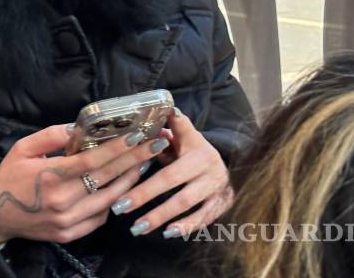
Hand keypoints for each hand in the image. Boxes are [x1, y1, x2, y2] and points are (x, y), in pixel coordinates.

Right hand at [0, 124, 163, 243]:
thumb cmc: (9, 176)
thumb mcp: (23, 148)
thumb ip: (51, 135)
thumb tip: (78, 127)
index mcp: (51, 175)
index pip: (93, 161)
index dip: (118, 149)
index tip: (138, 137)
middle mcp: (63, 200)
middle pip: (108, 179)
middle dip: (134, 161)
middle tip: (154, 147)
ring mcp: (68, 220)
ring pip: (110, 201)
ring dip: (129, 182)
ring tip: (142, 165)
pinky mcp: (70, 234)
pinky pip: (100, 218)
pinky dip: (113, 202)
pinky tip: (119, 189)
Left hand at [110, 109, 231, 238]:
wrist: (234, 166)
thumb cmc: (196, 151)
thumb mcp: (186, 136)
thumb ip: (169, 129)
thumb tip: (148, 120)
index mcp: (196, 148)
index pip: (165, 155)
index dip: (146, 162)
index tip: (123, 178)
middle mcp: (208, 167)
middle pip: (171, 182)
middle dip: (143, 195)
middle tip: (119, 207)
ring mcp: (215, 187)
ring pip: (185, 203)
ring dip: (160, 216)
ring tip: (137, 228)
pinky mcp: (221, 204)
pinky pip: (203, 218)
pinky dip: (186, 226)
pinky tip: (168, 234)